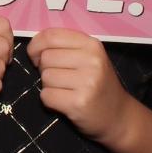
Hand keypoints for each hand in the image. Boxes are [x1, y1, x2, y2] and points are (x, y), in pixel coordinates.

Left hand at [27, 28, 132, 146]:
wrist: (117, 116)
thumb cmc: (98, 84)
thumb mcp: (89, 58)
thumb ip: (65, 47)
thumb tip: (34, 46)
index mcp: (92, 45)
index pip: (52, 36)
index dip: (36, 45)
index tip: (36, 56)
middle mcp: (92, 60)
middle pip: (46, 57)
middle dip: (45, 69)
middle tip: (60, 78)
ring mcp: (87, 82)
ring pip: (45, 77)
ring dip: (49, 86)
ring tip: (66, 91)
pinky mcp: (78, 103)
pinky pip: (46, 96)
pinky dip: (50, 100)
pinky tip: (64, 102)